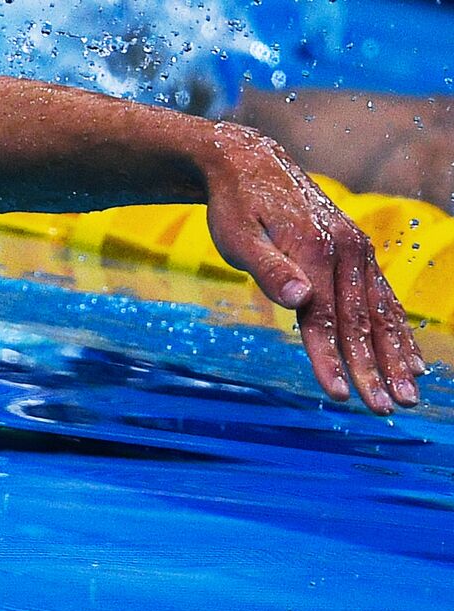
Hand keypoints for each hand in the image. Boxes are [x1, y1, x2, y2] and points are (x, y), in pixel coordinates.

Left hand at [202, 123, 423, 414]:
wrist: (249, 164)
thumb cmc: (235, 207)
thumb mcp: (237, 236)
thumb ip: (268, 269)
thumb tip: (299, 299)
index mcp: (316, 250)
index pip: (324, 319)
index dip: (331, 359)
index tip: (339, 395)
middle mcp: (346, 251)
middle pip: (359, 322)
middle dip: (373, 369)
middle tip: (387, 409)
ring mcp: (357, 252)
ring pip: (380, 313)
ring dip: (395, 356)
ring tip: (409, 394)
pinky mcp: (358, 255)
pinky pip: (384, 299)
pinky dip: (398, 331)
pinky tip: (411, 360)